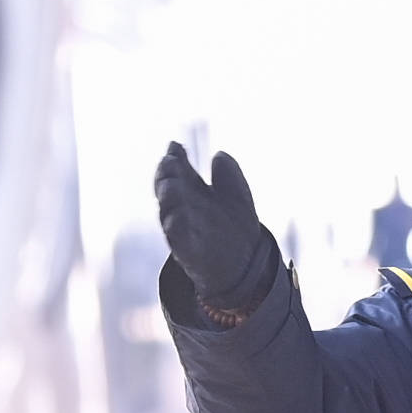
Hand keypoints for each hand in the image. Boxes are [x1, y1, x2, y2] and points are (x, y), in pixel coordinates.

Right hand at [154, 143, 281, 313]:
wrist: (245, 265)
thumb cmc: (236, 226)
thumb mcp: (237, 193)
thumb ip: (228, 173)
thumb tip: (218, 154)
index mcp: (191, 191)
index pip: (175, 170)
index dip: (173, 157)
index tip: (175, 147)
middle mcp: (182, 208)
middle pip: (166, 187)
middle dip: (165, 174)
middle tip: (171, 162)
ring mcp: (183, 230)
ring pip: (168, 212)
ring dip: (169, 198)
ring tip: (172, 187)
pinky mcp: (188, 252)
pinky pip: (178, 240)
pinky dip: (177, 229)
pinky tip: (177, 219)